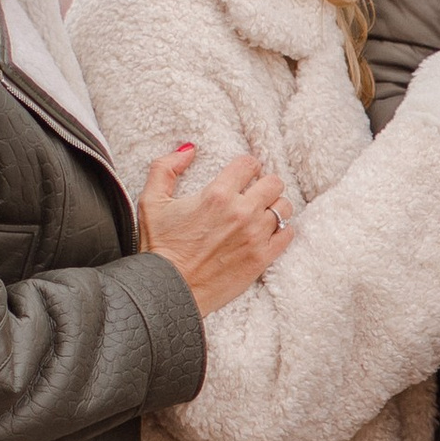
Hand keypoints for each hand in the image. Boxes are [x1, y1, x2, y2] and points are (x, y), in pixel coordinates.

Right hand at [139, 145, 289, 315]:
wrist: (168, 291)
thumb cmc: (159, 248)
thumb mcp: (151, 201)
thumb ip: (166, 168)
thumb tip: (189, 149)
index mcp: (216, 194)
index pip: (249, 164)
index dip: (246, 167)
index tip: (242, 175)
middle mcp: (241, 212)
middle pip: (274, 183)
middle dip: (265, 184)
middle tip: (254, 194)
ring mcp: (255, 236)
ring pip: (285, 207)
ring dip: (275, 207)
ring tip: (262, 214)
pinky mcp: (262, 258)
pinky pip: (288, 234)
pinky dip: (282, 231)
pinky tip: (268, 233)